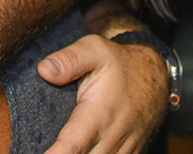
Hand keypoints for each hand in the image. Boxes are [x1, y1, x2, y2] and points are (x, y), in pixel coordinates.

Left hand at [37, 34, 166, 153]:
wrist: (157, 77)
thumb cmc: (120, 63)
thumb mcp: (95, 49)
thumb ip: (70, 59)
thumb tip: (44, 70)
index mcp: (99, 114)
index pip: (72, 146)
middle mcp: (112, 137)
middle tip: (35, 150)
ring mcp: (124, 149)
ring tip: (58, 151)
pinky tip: (83, 152)